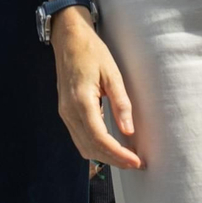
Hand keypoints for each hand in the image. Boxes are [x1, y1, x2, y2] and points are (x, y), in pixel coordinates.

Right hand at [50, 10, 140, 169]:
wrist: (68, 38)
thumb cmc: (92, 52)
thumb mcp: (112, 73)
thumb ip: (121, 103)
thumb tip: (128, 131)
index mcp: (81, 101)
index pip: (100, 138)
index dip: (118, 154)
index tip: (136, 161)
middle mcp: (69, 111)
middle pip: (90, 147)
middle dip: (114, 160)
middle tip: (137, 163)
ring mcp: (64, 112)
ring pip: (83, 146)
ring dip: (104, 156)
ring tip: (126, 158)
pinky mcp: (65, 111)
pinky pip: (79, 137)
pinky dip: (95, 147)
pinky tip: (110, 146)